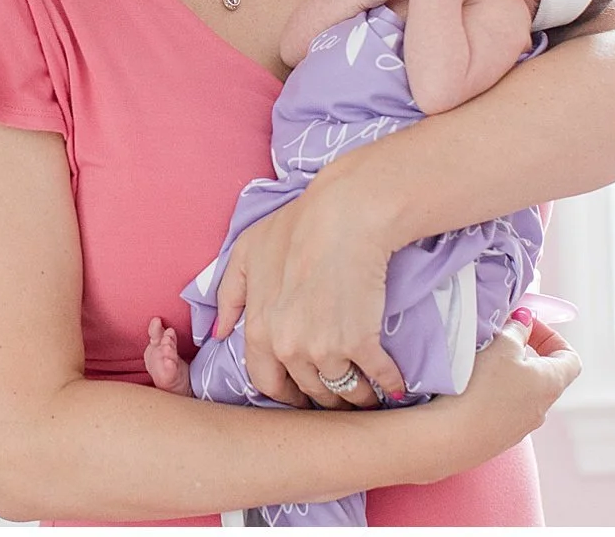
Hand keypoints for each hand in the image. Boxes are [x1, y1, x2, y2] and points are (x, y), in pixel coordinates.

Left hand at [210, 187, 405, 410]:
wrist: (344, 217)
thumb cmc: (294, 228)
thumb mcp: (245, 253)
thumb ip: (229, 296)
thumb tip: (219, 333)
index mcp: (259, 330)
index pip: (265, 382)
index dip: (283, 393)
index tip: (297, 395)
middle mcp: (288, 348)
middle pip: (307, 390)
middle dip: (320, 397)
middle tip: (334, 395)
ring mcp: (326, 349)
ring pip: (341, 390)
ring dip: (355, 396)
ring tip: (365, 393)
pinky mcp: (362, 344)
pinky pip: (378, 377)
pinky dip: (388, 384)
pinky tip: (395, 387)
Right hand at [413, 313, 580, 481]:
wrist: (450, 438)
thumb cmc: (481, 388)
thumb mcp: (502, 346)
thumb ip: (517, 330)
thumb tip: (525, 323)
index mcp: (551, 384)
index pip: (571, 359)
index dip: (552, 337)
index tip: (527, 325)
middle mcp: (542, 409)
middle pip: (543, 374)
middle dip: (522, 352)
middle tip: (497, 340)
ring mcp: (520, 428)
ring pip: (520, 392)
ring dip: (505, 374)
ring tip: (478, 363)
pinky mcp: (497, 439)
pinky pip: (501, 410)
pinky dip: (491, 395)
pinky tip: (467, 389)